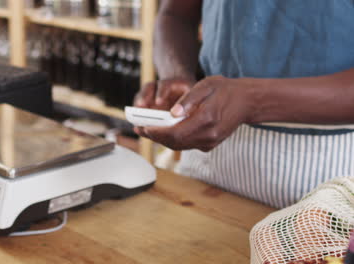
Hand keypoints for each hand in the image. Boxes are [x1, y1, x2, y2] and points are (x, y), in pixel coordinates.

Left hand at [135, 76, 256, 151]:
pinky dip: (173, 140)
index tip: (143, 127)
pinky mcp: (209, 144)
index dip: (156, 132)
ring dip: (162, 140)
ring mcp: (210, 142)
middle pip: (175, 142)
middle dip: (155, 137)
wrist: (247, 102)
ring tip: (146, 130)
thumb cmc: (226, 90)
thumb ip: (188, 99)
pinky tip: (163, 132)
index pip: (175, 133)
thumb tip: (172, 113)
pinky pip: (187, 145)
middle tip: (139, 129)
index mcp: (206, 119)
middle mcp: (208, 135)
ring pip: (179, 146)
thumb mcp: (206, 85)